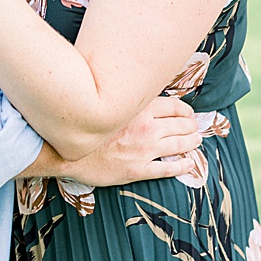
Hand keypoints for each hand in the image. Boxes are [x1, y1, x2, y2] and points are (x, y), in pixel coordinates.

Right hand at [57, 97, 202, 186]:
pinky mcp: (139, 169)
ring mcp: (144, 150)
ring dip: (192, 143)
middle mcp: (146, 129)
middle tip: (195, 128)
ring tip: (196, 141)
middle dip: (192, 126)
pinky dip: (183, 166)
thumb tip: (139, 91)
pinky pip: (169, 168)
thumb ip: (126, 99)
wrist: (64, 151)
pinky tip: (189, 163)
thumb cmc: (83, 124)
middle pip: (182, 125)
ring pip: (180, 145)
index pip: (175, 107)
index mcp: (139, 110)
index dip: (186, 110)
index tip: (188, 114)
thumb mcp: (106, 103)